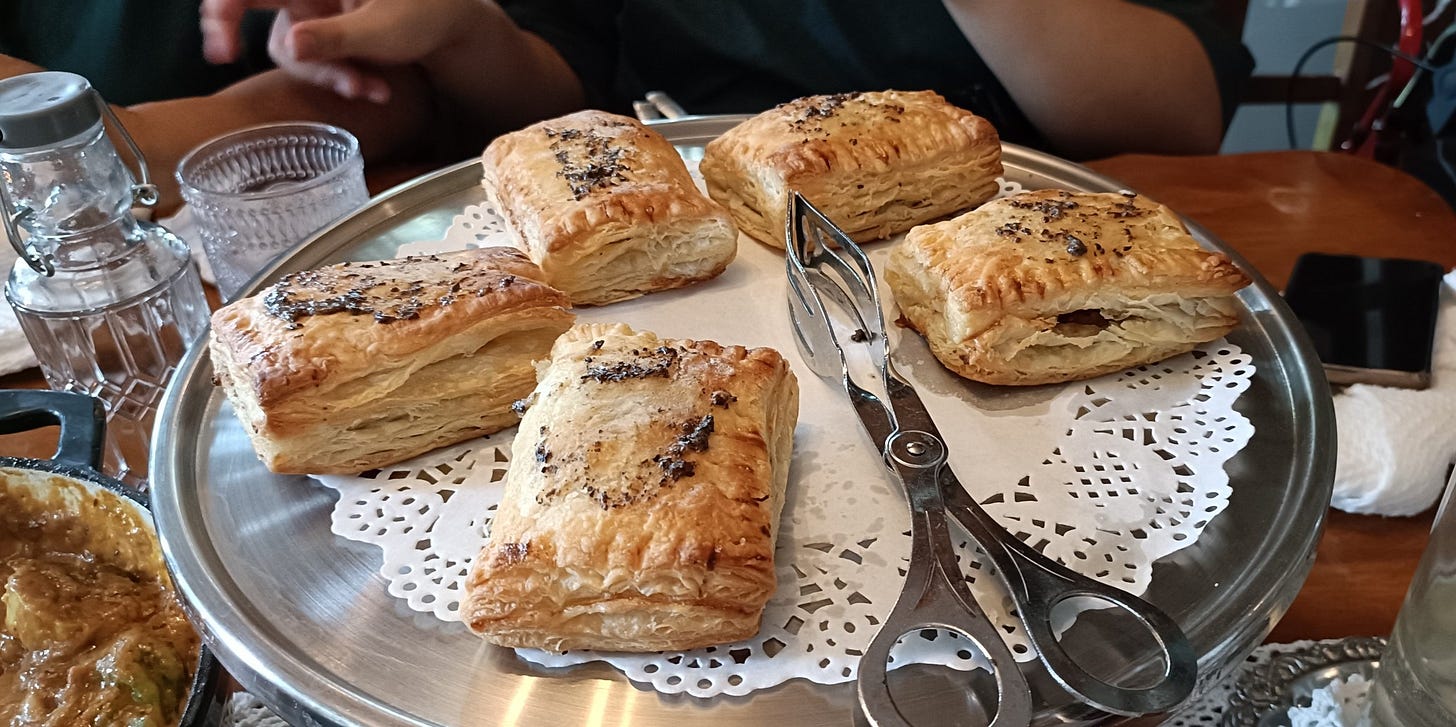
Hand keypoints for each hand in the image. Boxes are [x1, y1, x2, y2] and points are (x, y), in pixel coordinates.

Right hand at [201, 0, 475, 102]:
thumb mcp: (382, 29)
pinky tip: (378, 90)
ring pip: (299, 58)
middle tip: (333, 88)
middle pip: (277, 35)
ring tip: (375, 89)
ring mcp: (314, 18)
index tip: (221, 50)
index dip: (224, 13)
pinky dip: (346, 81)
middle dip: (304, 67)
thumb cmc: (421, 13)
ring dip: (335, 79)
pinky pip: (320, 67)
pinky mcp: (325, 39)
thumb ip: (335, 37)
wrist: (448, 23)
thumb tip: (293, 46)